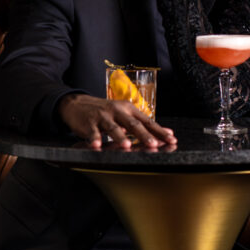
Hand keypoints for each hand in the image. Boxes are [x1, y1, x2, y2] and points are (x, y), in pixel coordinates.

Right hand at [57, 93, 176, 149]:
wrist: (78, 103)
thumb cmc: (106, 111)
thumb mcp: (125, 114)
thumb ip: (144, 124)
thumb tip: (167, 132)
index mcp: (129, 109)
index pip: (147, 121)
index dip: (159, 130)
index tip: (171, 139)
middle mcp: (117, 111)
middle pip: (132, 124)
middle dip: (144, 135)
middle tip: (153, 144)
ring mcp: (103, 116)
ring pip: (113, 127)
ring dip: (120, 137)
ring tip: (126, 146)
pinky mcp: (88, 123)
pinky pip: (92, 132)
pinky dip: (94, 139)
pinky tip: (96, 145)